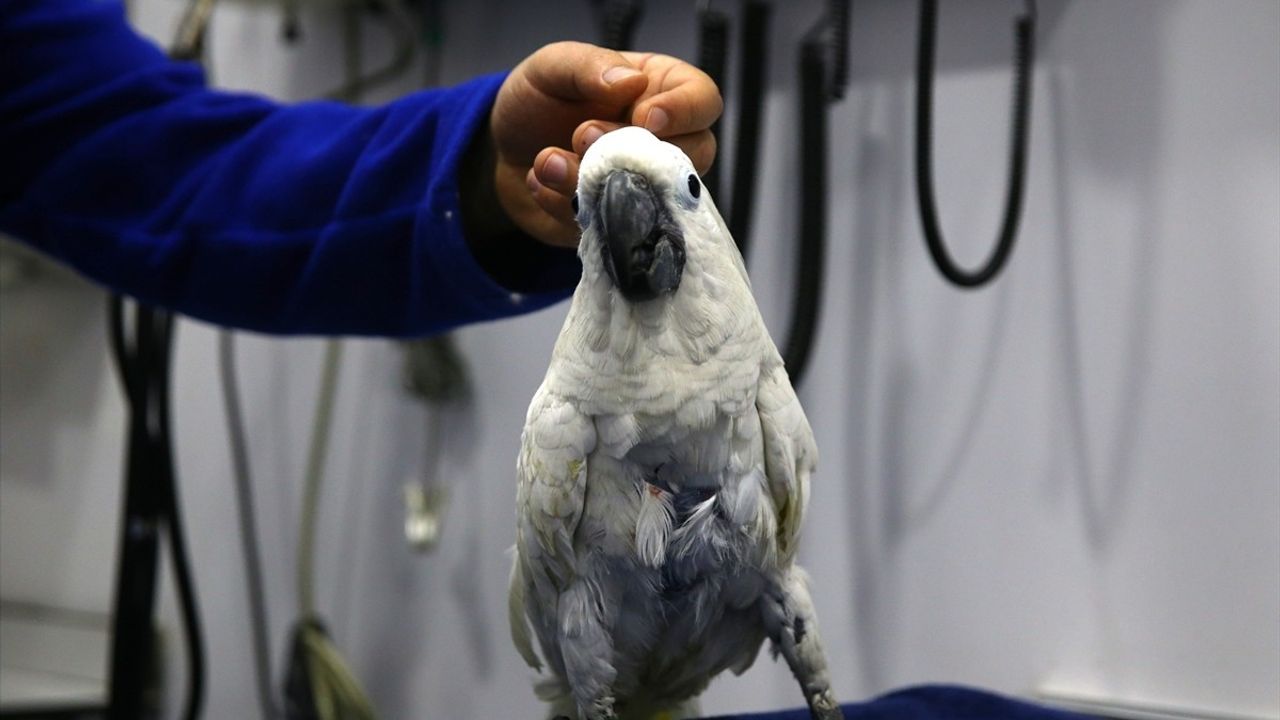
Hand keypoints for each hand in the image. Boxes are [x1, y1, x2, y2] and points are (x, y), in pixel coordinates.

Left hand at [488, 41, 721, 247]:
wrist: (502, 152)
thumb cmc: (539, 101)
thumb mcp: (553, 67)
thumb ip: (590, 66)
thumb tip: (631, 81)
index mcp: (660, 91)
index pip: (703, 100)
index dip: (683, 112)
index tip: (644, 118)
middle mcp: (665, 141)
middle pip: (693, 154)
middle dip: (635, 149)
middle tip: (583, 135)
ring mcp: (646, 185)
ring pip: (653, 196)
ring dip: (595, 181)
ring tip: (547, 160)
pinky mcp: (619, 221)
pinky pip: (610, 223)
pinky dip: (567, 203)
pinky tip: (539, 180)